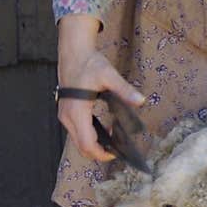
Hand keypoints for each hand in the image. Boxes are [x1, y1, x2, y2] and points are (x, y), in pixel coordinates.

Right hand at [56, 14, 145, 161]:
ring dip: (94, 144)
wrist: (73, 53)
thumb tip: (141, 101)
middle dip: (99, 152)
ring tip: (113, 139)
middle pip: (82, 147)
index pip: (87, 144)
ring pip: (78, 141)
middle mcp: (67, 117)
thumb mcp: (109, 75)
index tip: (116, 154)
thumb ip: (124, 90)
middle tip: (118, 148)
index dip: (101, 154)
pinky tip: (104, 130)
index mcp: (77, 112)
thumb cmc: (89, 63)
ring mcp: (65, 115)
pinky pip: (77, 132)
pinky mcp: (66, 113)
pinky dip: (89, 136)